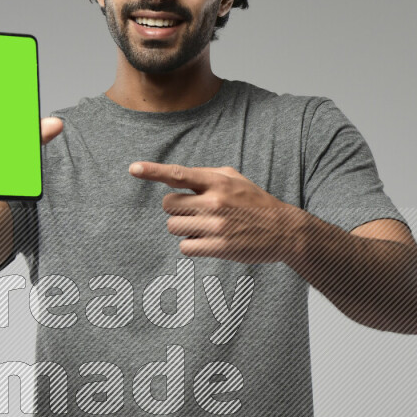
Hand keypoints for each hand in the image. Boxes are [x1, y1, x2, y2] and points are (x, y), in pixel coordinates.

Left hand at [128, 161, 291, 262]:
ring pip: (174, 227)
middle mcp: (214, 201)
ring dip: (183, 229)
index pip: (178, 174)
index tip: (133, 169)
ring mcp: (216, 226)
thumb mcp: (234, 179)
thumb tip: (174, 177)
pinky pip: (185, 247)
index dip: (153, 171)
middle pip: (168, 205)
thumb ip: (205, 177)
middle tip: (195, 212)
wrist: (283, 230)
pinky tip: (207, 242)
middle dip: (176, 210)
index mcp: (217, 181)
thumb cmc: (254, 202)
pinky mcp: (219, 247)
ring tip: (204, 227)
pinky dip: (191, 246)